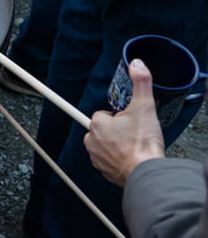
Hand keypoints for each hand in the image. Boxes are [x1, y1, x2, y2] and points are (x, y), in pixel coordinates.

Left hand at [84, 59, 165, 186]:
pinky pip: (109, 161)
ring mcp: (96, 157)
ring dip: (117, 144)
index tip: (127, 120)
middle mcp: (91, 140)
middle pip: (103, 129)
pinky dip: (119, 159)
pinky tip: (131, 157)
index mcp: (96, 123)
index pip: (103, 114)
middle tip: (133, 133)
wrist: (145, 172)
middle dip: (117, 130)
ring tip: (133, 146)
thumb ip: (141, 82)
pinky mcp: (104, 171)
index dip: (118, 116)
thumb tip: (137, 65)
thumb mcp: (144, 106)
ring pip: (105, 145)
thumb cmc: (142, 144)